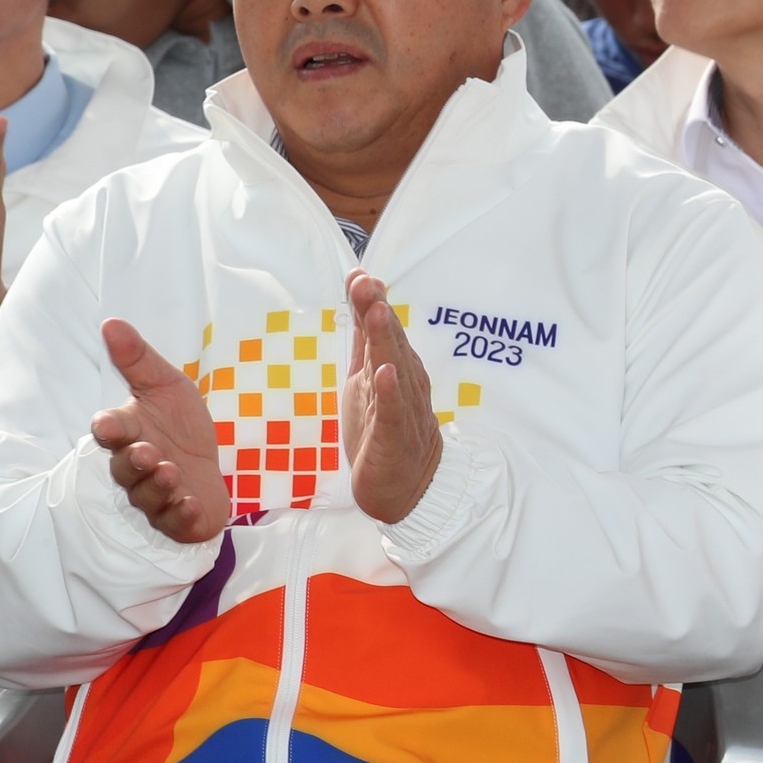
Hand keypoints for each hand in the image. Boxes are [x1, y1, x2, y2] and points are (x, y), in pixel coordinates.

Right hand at [91, 318, 230, 543]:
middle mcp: (137, 467)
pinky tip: (191, 505)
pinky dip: (181, 515)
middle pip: (125, 467)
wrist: (211, 469)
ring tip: (170, 472)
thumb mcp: (167, 386)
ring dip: (157, 485)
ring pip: (146, 494)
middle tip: (146, 453)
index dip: (109, 428)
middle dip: (134, 461)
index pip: (111, 431)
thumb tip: (111, 322)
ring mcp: (155, 495)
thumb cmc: (182, 427)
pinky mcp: (177, 518)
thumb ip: (139, 360)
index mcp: (131, 433)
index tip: (108, 425)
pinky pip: (173, 522)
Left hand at [343, 271, 441, 525]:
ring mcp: (404, 409)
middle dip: (378, 312)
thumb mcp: (365, 379)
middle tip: (367, 283)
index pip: (381, 331)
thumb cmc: (383, 431)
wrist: (405, 488)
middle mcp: (404, 383)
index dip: (369, 303)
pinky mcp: (398, 437)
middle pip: (391, 342)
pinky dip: (391, 392)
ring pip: (396, 370)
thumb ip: (364, 339)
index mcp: (394, 368)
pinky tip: (386, 373)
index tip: (358, 275)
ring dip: (387, 341)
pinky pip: (395, 413)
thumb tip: (359, 295)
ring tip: (377, 313)